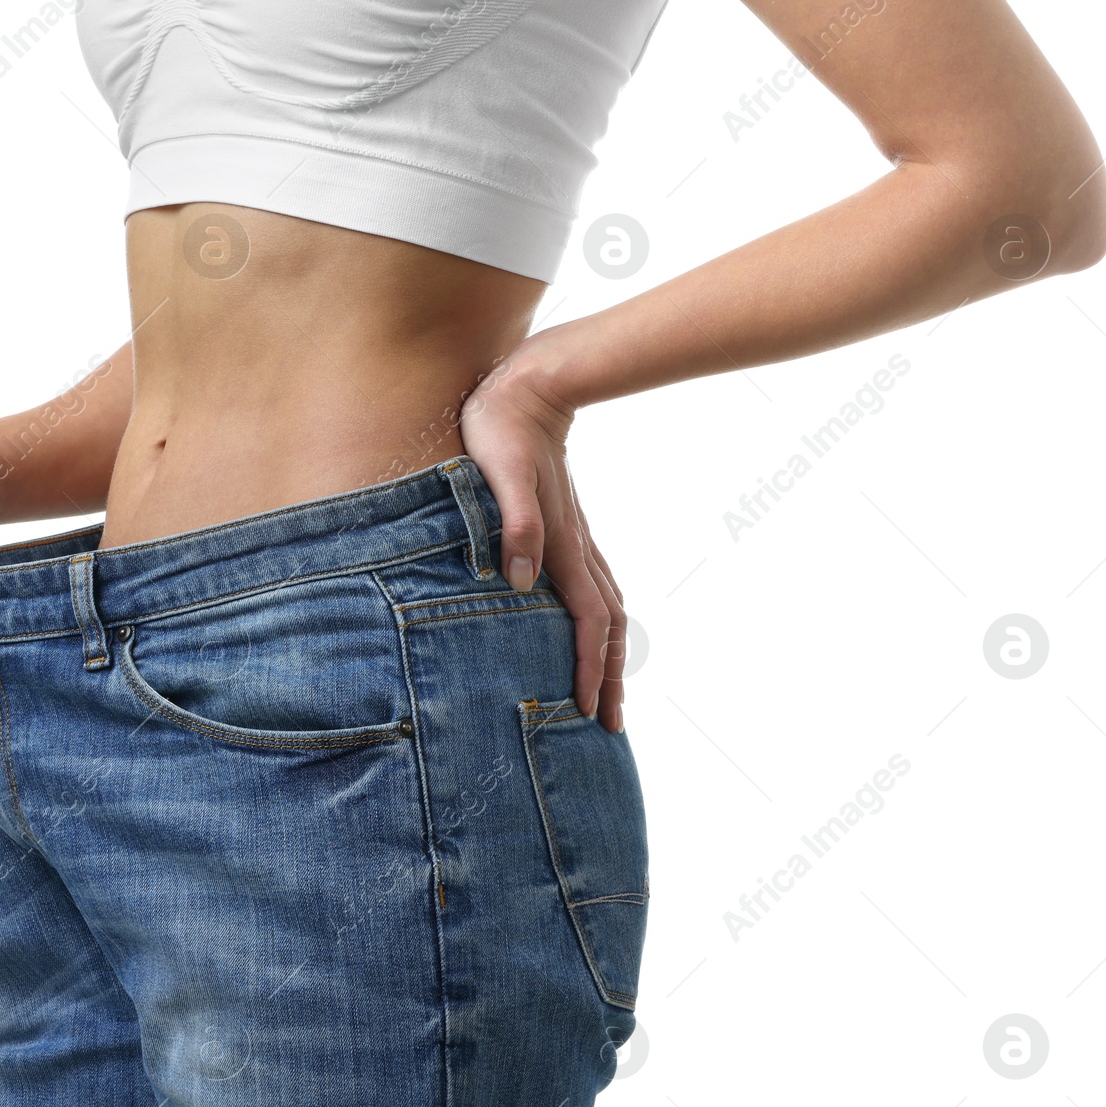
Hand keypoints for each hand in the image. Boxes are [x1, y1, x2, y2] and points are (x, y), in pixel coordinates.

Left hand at [457, 339, 625, 732]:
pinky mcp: (566, 524)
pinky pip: (593, 585)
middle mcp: (575, 545)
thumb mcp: (497, 473)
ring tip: (606, 688)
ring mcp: (575, 535)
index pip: (585, 620)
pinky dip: (599, 619)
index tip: (587, 711)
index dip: (587, 667)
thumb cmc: (502, 427)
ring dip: (609, 651)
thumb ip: (513, 524)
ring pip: (605, 605)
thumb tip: (520, 581)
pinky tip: (587, 627)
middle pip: (606, 623)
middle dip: (609, 675)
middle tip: (608, 723)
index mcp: (560, 542)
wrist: (530, 383)